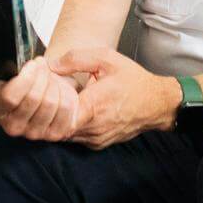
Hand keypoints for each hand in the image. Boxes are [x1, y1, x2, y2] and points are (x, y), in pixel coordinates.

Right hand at [0, 56, 81, 140]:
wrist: (42, 96)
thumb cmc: (25, 82)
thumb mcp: (13, 73)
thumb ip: (17, 70)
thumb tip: (34, 64)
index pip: (10, 96)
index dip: (25, 78)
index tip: (33, 63)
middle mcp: (12, 126)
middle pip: (33, 97)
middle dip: (42, 76)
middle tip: (43, 65)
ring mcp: (32, 133)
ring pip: (50, 102)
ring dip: (54, 83)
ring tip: (51, 77)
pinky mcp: (54, 135)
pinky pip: (65, 109)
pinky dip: (67, 94)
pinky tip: (61, 90)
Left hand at [54, 47, 179, 149]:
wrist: (158, 104)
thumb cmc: (134, 81)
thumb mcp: (106, 59)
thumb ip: (76, 59)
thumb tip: (51, 65)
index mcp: (93, 107)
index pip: (55, 114)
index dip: (45, 102)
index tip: (44, 89)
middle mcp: (93, 128)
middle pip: (54, 126)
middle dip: (46, 111)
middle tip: (45, 95)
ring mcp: (95, 139)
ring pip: (62, 134)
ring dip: (55, 120)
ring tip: (57, 101)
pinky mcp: (97, 144)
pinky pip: (73, 137)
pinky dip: (67, 125)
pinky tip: (69, 111)